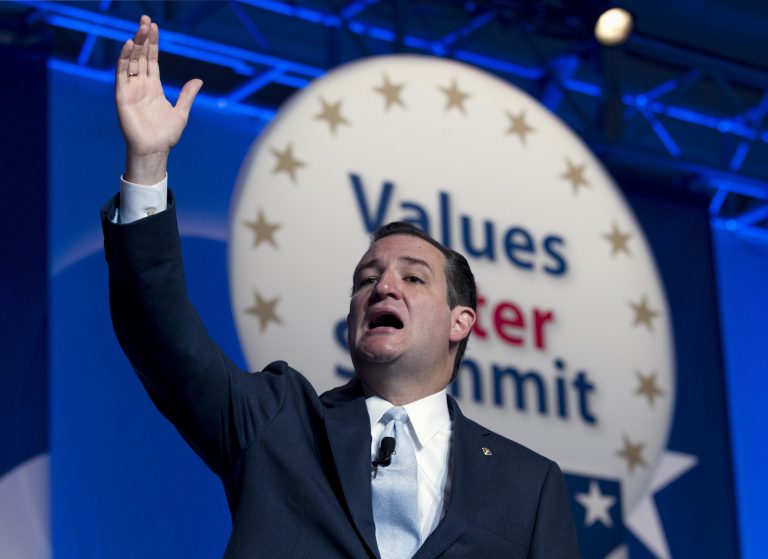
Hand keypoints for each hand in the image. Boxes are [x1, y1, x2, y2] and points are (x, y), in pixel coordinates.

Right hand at [115, 15, 202, 183]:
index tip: (155, 27)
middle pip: (141, 56)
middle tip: (146, 19)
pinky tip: (130, 45)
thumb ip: (187, 95)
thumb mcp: (181, 112)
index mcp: (154, 88)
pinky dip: (125, 59)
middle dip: (144, 38)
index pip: (152, 60)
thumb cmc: (166, 136)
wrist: (154, 151)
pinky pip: (122, 73)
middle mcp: (140, 85)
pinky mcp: (122, 95)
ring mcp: (130, 89)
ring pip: (132, 61)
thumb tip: (199, 80)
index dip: (153, 44)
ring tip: (141, 27)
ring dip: (136, 43)